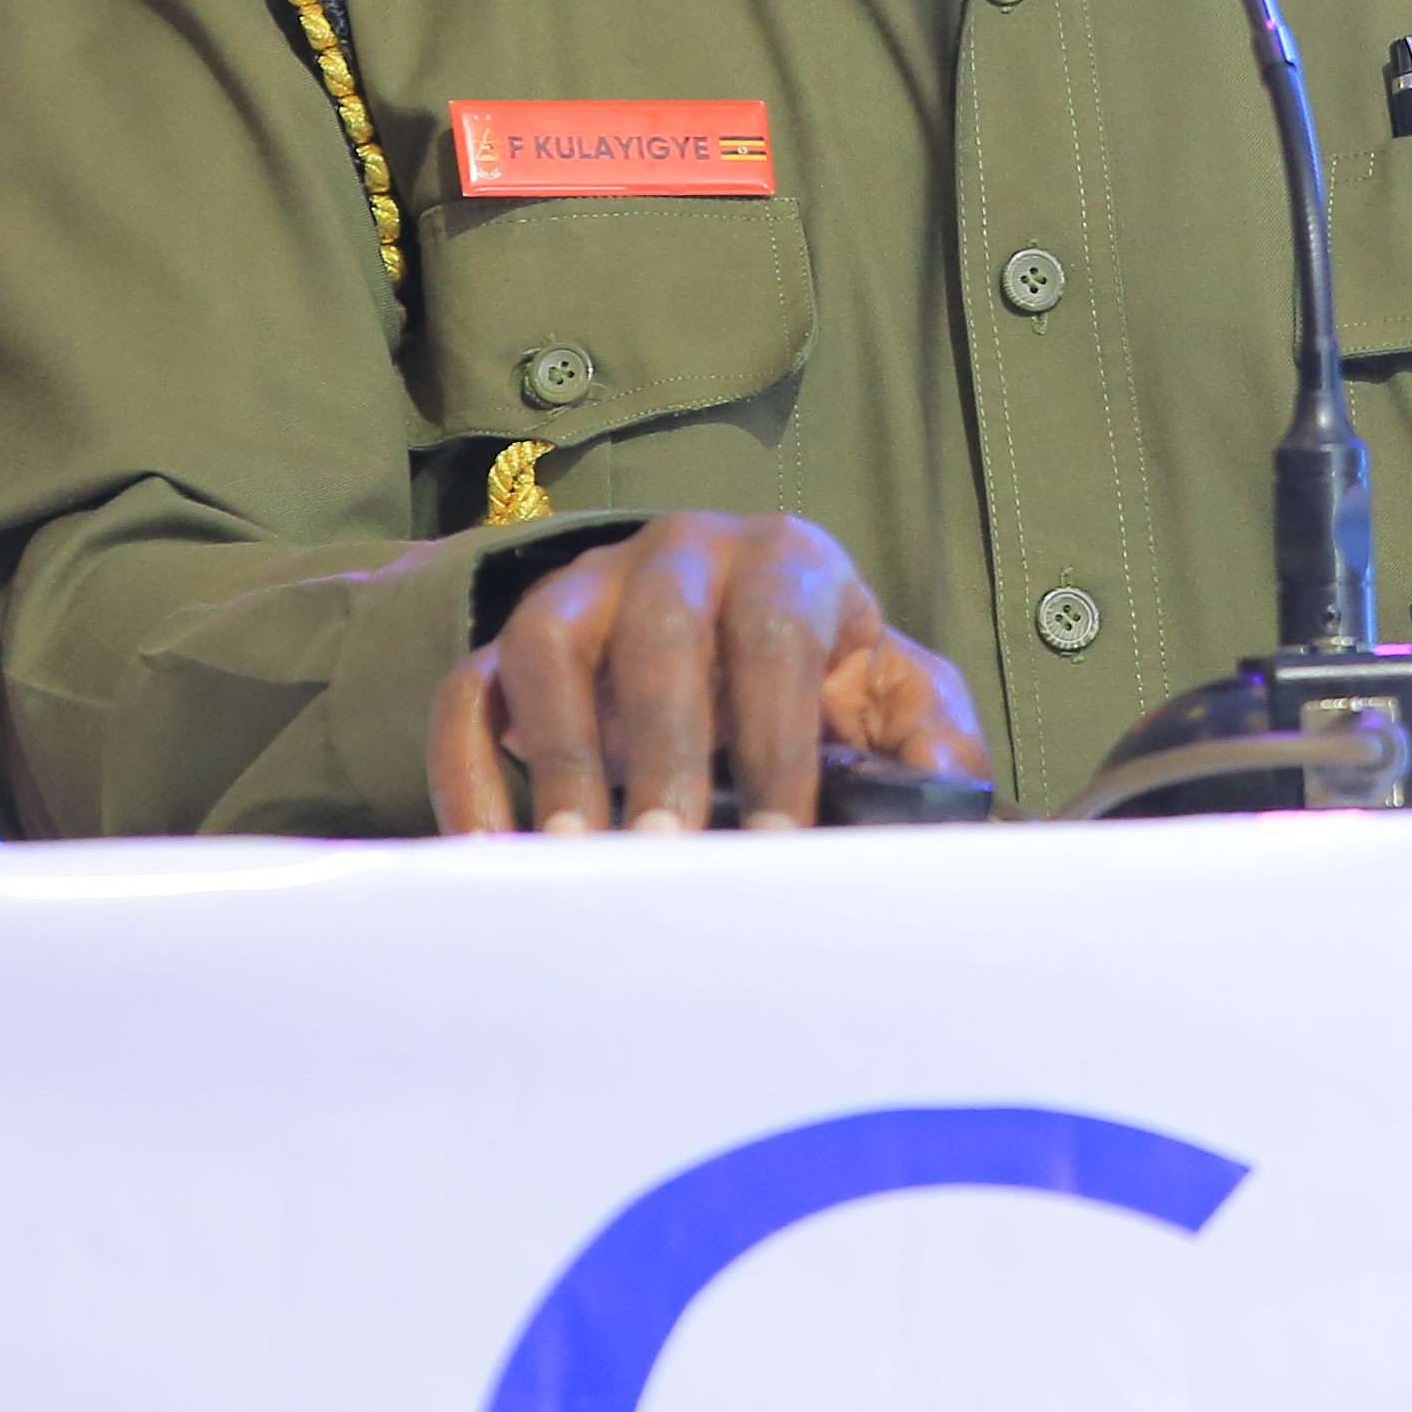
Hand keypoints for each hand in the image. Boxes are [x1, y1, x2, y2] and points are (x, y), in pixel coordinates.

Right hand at [428, 512, 987, 832]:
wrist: (732, 632)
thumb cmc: (824, 675)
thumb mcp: (891, 692)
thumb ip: (930, 740)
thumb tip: (946, 797)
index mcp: (785, 561)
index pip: (775, 634)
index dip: (777, 736)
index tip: (780, 840)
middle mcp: (679, 554)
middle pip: (661, 633)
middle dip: (663, 748)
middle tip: (664, 850)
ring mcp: (584, 588)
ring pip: (547, 642)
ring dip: (555, 752)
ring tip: (574, 857)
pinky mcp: (510, 640)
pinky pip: (467, 689)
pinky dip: (465, 768)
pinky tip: (490, 850)